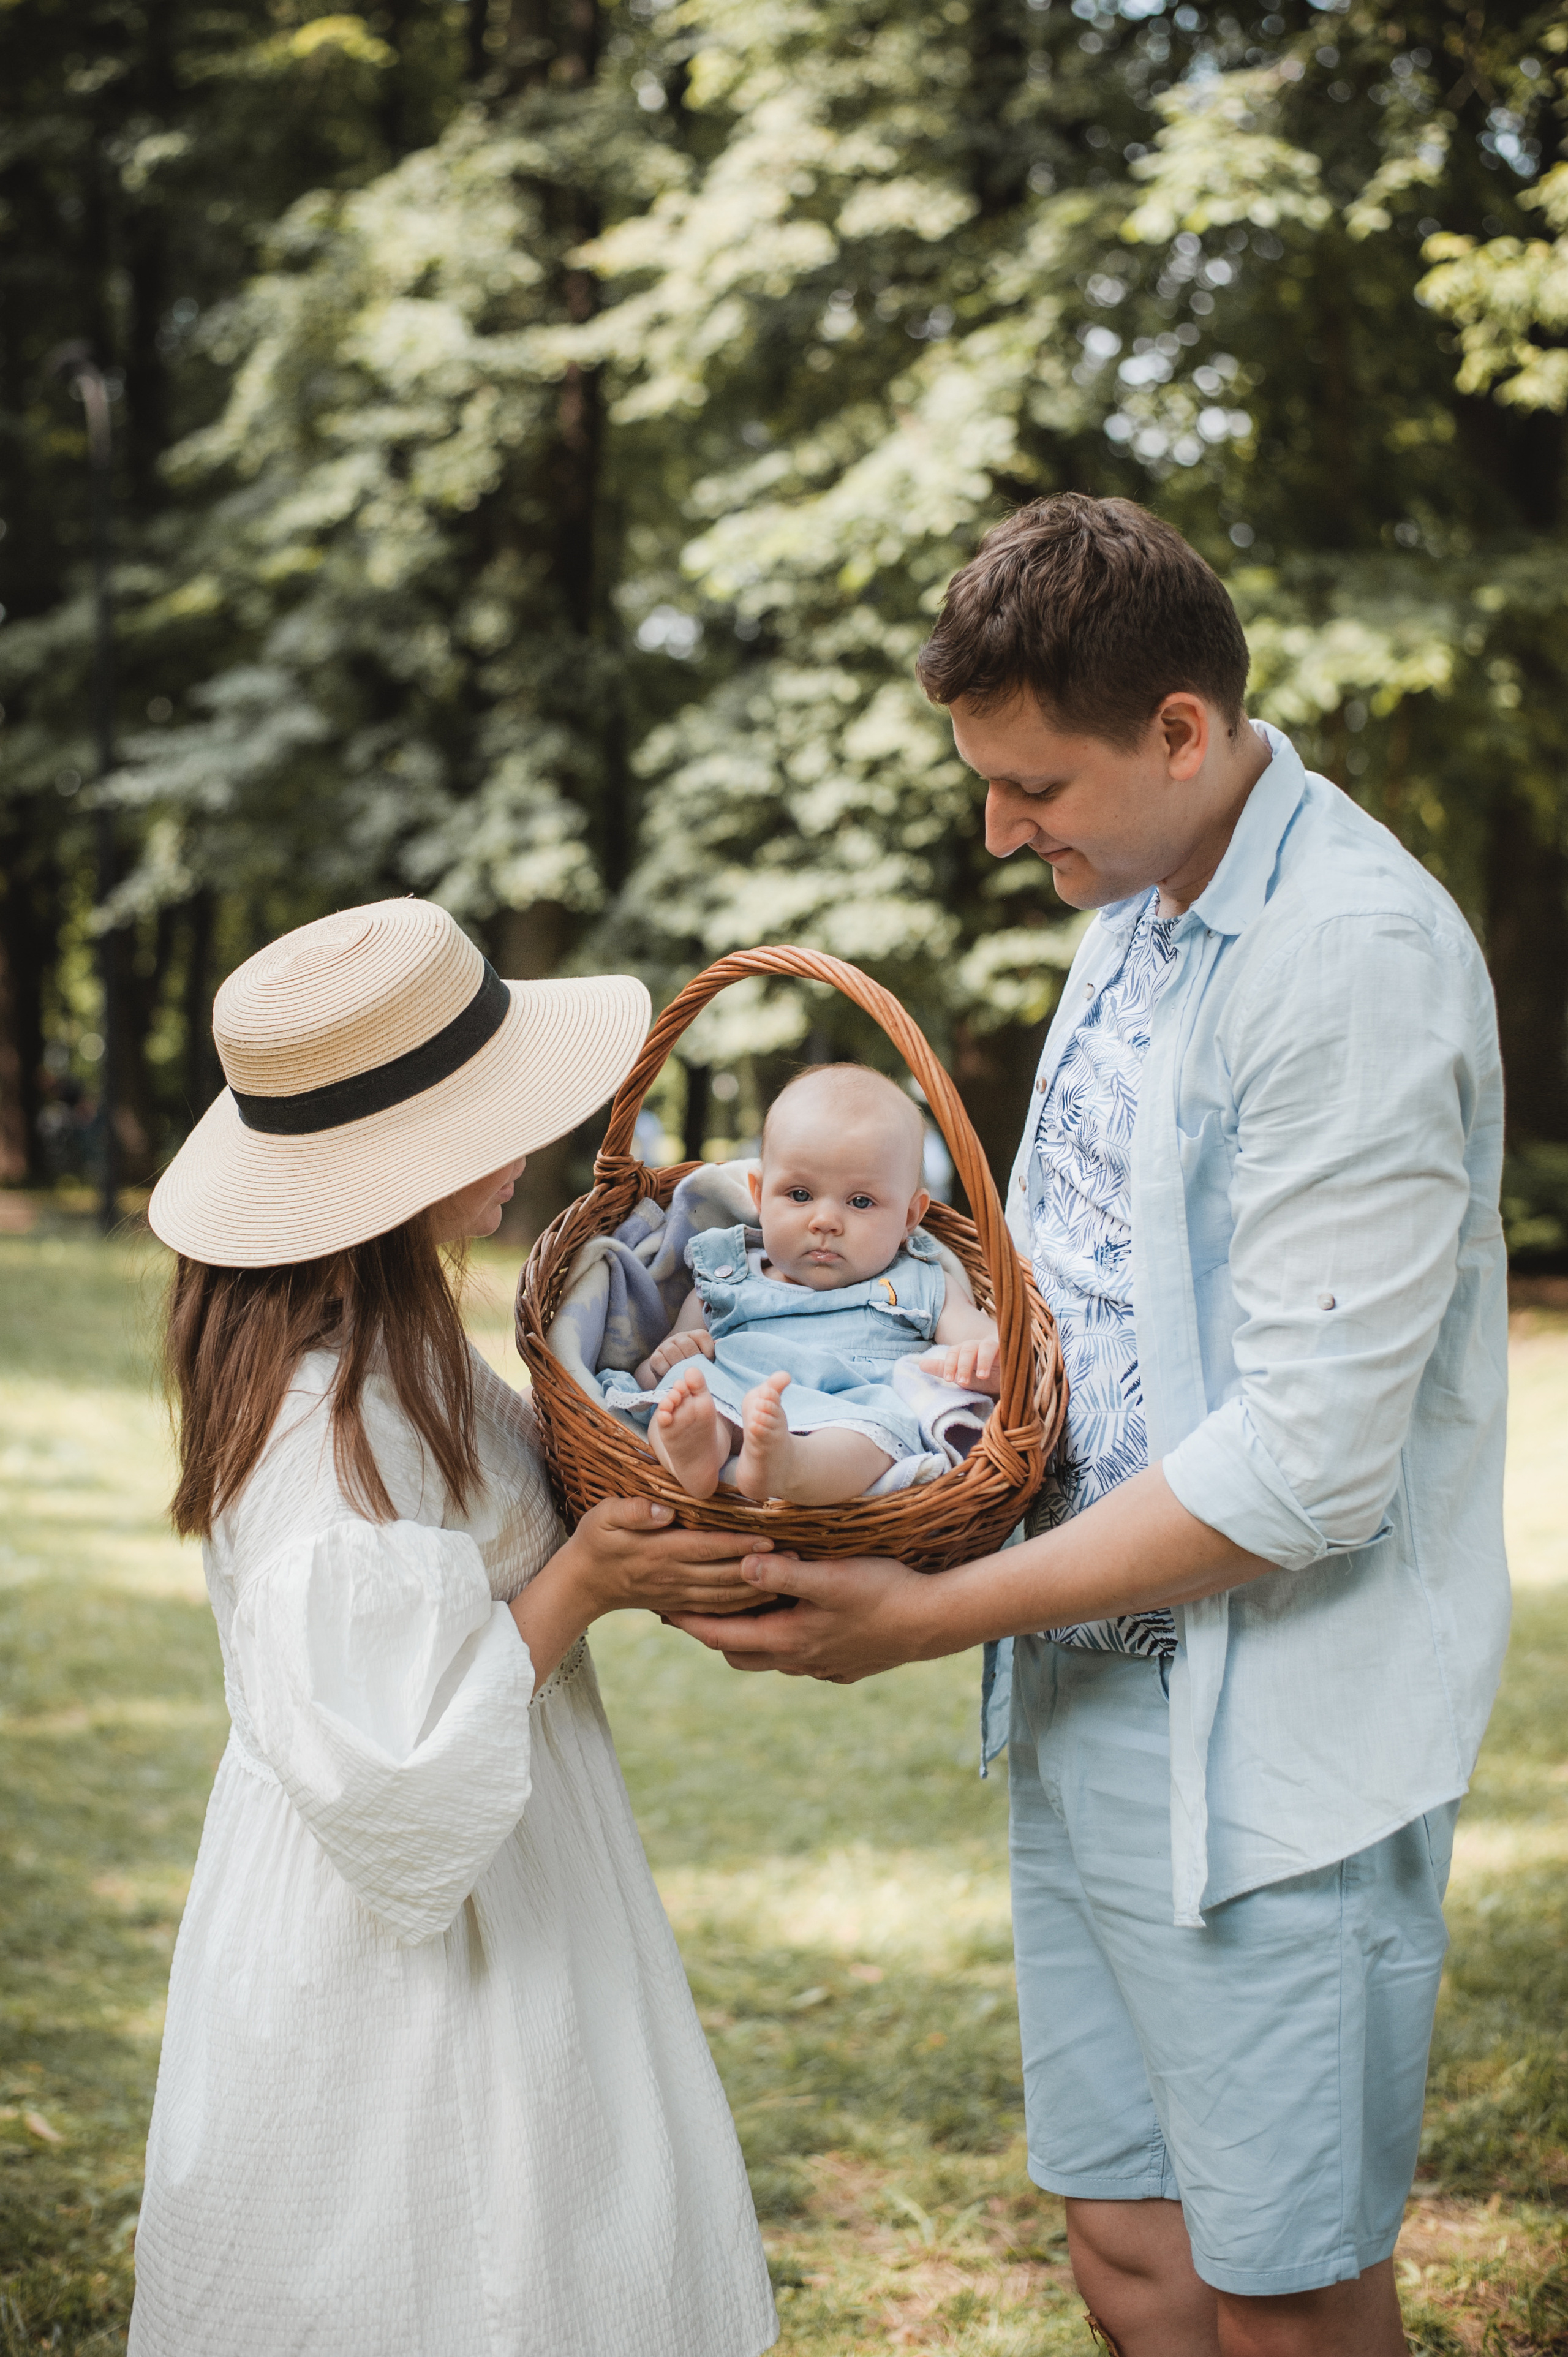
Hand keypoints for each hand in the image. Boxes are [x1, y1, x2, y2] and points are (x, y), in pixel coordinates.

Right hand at [555, 1496, 771, 1618]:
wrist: (583, 1584)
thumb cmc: (596, 1541)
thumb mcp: (604, 1516)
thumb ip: (633, 1511)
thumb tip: (663, 1509)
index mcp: (660, 1552)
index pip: (707, 1548)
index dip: (739, 1545)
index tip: (769, 1538)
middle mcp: (673, 1577)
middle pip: (725, 1575)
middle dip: (762, 1567)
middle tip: (797, 1557)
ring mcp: (678, 1595)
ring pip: (726, 1596)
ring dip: (759, 1588)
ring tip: (791, 1575)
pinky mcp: (680, 1606)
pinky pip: (717, 1609)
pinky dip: (743, 1606)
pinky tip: (766, 1597)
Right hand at [635, 1329, 716, 1389]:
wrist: (674, 1381)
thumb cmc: (694, 1371)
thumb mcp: (706, 1362)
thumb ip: (715, 1354)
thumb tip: (721, 1342)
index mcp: (694, 1336)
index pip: (702, 1336)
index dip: (708, 1350)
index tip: (709, 1362)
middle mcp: (679, 1338)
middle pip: (687, 1344)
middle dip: (692, 1359)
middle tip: (694, 1371)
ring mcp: (665, 1346)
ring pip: (672, 1351)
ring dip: (679, 1365)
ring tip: (683, 1375)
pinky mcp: (654, 1357)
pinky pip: (659, 1361)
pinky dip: (666, 1370)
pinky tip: (671, 1375)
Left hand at [666, 1550, 926, 1681]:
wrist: (934, 1622)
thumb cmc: (883, 1592)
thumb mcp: (832, 1576)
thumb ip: (785, 1573)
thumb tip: (740, 1568)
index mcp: (788, 1639)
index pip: (721, 1634)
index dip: (689, 1622)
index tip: (661, 1608)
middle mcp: (799, 1661)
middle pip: (738, 1652)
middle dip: (711, 1631)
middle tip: (692, 1606)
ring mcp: (822, 1668)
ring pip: (768, 1658)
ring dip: (747, 1636)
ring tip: (736, 1609)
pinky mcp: (844, 1667)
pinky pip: (799, 1659)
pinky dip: (781, 1642)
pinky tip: (789, 1622)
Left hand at [919, 1336, 1001, 1393]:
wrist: (1011, 1381)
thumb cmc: (985, 1377)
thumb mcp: (962, 1376)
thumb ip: (942, 1369)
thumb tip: (919, 1364)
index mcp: (965, 1350)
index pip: (954, 1352)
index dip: (949, 1364)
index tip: (948, 1379)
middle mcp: (978, 1345)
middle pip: (967, 1349)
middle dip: (963, 1365)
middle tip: (961, 1381)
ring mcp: (995, 1346)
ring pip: (985, 1347)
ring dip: (982, 1361)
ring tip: (981, 1376)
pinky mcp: (1009, 1349)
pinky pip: (1005, 1348)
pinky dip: (1002, 1356)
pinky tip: (1001, 1368)